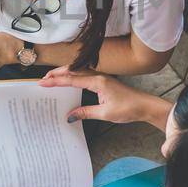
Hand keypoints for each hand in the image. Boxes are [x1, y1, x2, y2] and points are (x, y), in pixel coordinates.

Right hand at [40, 67, 162, 124]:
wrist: (145, 106)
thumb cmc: (129, 108)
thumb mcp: (105, 113)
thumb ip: (85, 112)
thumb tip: (70, 115)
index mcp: (97, 82)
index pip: (72, 79)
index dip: (56, 81)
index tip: (43, 82)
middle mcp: (99, 77)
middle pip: (73, 71)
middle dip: (57, 73)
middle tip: (44, 78)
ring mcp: (102, 78)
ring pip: (79, 72)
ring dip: (65, 74)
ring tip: (52, 78)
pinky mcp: (104, 82)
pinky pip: (85, 76)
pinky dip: (74, 77)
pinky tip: (70, 82)